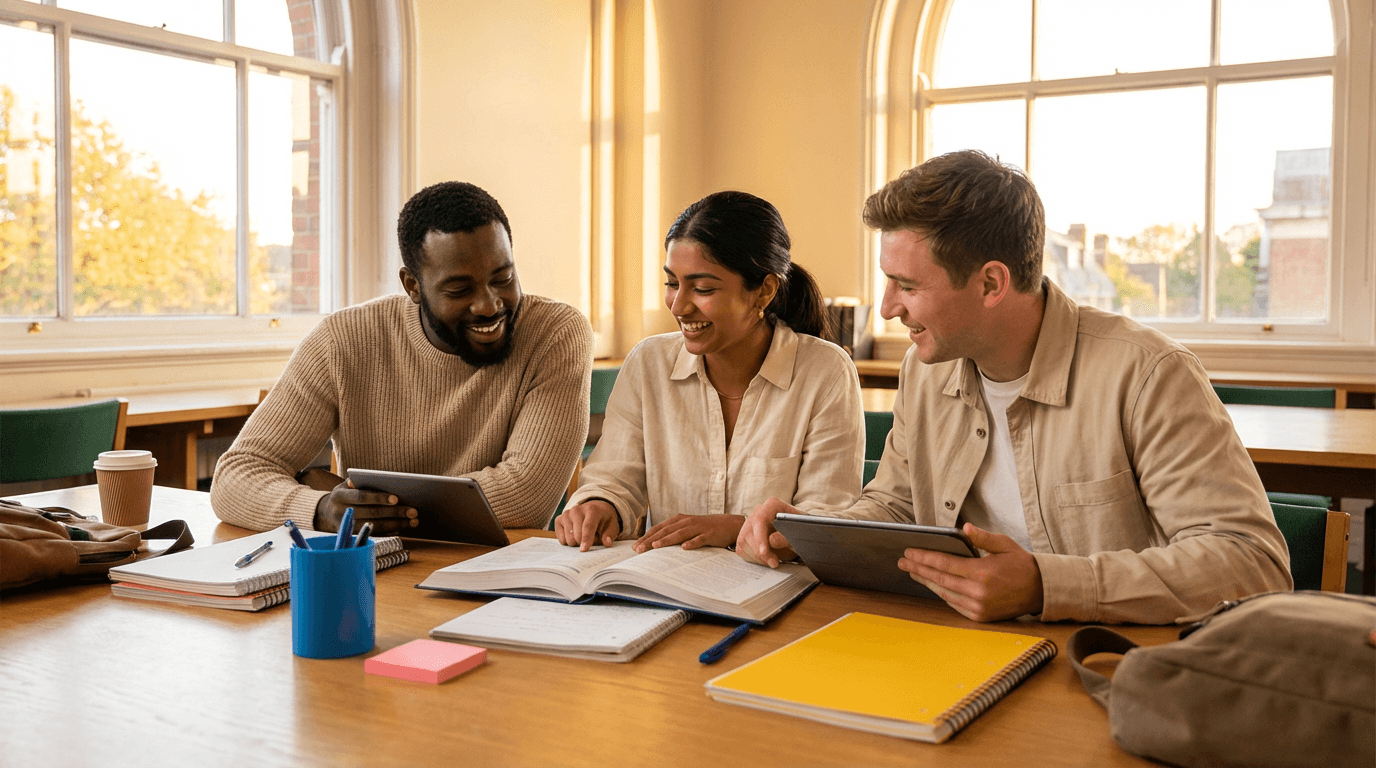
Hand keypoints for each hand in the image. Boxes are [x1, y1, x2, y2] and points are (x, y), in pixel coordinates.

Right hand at [312, 477, 418, 535]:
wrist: (326, 512)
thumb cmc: (344, 494)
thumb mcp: (347, 485)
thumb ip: (362, 482)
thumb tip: (382, 479)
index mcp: (339, 496)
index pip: (361, 497)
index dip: (379, 498)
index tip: (396, 499)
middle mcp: (341, 512)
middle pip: (371, 513)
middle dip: (394, 513)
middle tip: (413, 511)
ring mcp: (345, 527)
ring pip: (374, 527)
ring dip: (396, 524)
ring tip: (412, 521)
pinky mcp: (352, 536)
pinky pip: (373, 535)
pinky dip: (389, 532)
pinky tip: (402, 528)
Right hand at [555, 500, 620, 550]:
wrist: (595, 510)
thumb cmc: (604, 521)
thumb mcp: (612, 527)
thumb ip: (609, 535)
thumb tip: (607, 543)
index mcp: (592, 510)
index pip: (588, 526)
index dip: (586, 539)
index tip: (584, 550)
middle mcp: (577, 510)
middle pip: (576, 534)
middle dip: (583, 543)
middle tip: (590, 539)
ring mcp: (567, 514)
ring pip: (568, 537)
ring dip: (576, 542)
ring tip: (582, 536)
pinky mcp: (559, 519)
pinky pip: (561, 538)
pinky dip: (567, 541)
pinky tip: (574, 535)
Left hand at [634, 514, 743, 552]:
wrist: (730, 524)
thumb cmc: (706, 528)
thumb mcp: (688, 528)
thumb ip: (674, 533)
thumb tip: (656, 544)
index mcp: (679, 520)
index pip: (659, 528)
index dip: (647, 536)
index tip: (635, 546)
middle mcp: (686, 522)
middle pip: (666, 531)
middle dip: (651, 540)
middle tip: (639, 549)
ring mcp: (698, 528)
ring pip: (680, 534)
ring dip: (667, 540)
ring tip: (655, 546)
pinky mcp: (709, 534)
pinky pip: (699, 539)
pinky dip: (692, 543)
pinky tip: (684, 548)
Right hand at [735, 498, 798, 567]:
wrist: (796, 533)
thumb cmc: (799, 531)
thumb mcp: (799, 534)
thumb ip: (786, 537)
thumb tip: (772, 541)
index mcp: (772, 505)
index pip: (760, 520)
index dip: (760, 537)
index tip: (764, 552)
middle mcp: (758, 511)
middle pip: (751, 533)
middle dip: (761, 552)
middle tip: (774, 563)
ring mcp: (749, 523)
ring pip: (744, 542)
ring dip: (758, 557)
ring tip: (773, 560)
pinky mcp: (744, 535)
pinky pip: (742, 549)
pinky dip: (753, 558)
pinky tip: (765, 559)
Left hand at [897, 522, 1043, 621]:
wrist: (1041, 590)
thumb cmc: (1022, 565)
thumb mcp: (1004, 545)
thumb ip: (982, 537)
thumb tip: (964, 528)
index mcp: (981, 572)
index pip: (943, 564)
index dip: (923, 558)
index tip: (909, 552)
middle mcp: (977, 592)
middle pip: (939, 579)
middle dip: (918, 569)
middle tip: (903, 562)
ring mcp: (978, 606)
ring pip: (944, 593)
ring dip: (927, 582)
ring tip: (914, 572)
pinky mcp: (980, 616)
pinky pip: (954, 604)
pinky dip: (942, 594)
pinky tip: (933, 585)